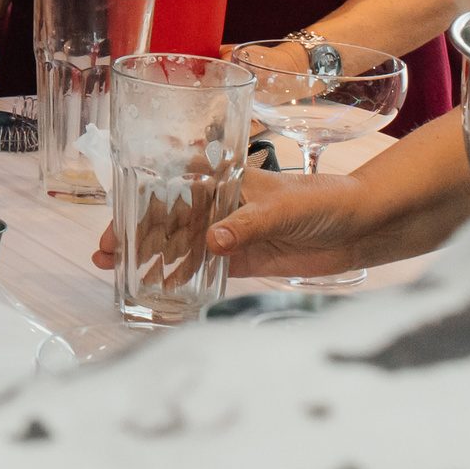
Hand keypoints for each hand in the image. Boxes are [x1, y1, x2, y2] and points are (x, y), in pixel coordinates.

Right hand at [90, 167, 373, 279]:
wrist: (365, 226)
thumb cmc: (325, 200)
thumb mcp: (284, 207)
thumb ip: (247, 224)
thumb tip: (211, 242)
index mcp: (224, 182)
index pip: (170, 191)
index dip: (138, 207)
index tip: (115, 225)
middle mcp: (221, 206)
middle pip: (167, 220)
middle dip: (134, 235)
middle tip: (104, 254)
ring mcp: (231, 234)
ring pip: (180, 245)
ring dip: (151, 257)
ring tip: (118, 271)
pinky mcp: (246, 260)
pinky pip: (205, 268)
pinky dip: (182, 277)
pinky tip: (161, 286)